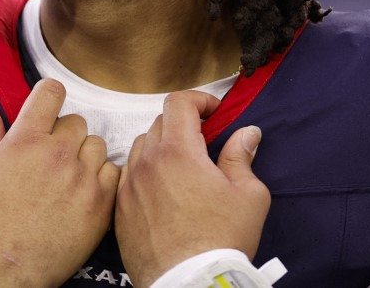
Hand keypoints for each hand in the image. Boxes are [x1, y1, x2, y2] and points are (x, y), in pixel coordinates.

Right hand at [0, 79, 119, 287]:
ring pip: (96, 145)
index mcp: (26, 140)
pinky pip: (113, 172)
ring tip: (65, 176)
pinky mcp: (100, 205)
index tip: (46, 107)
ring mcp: (83, 179)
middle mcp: (58, 154)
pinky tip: (83, 191)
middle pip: (76, 121)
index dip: (48, 96)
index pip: (51, 93)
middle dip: (62, 133)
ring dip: (83, 154)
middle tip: (48, 156)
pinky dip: (101, 177)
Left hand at [114, 91, 270, 287]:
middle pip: (160, 123)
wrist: (191, 284)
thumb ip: (242, 156)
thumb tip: (246, 134)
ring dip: (162, 148)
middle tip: (205, 143)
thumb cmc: (221, 241)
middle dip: (184, 125)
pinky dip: (146, 174)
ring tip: (183, 169)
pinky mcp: (120, 210)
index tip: (214, 112)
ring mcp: (129, 186)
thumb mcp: (249, 195)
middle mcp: (148, 163)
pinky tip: (164, 192)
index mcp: (179, 151)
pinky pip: (129, 177)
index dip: (199, 100)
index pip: (179, 102)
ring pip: (141, 148)